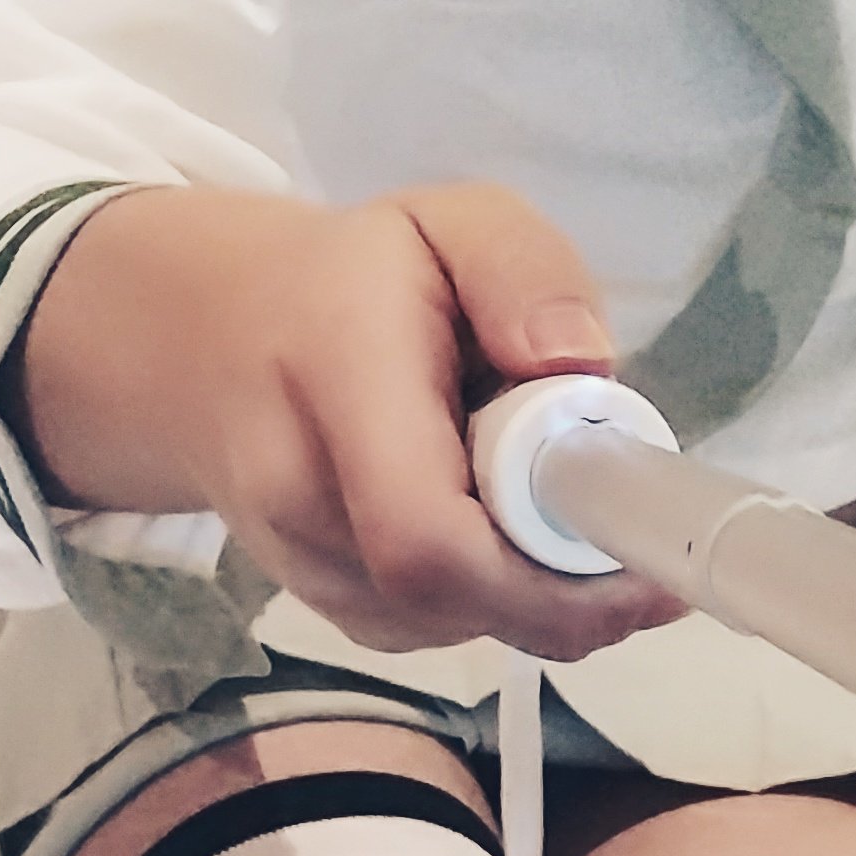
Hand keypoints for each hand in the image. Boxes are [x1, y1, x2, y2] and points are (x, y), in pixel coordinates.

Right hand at [5, 182, 687, 662]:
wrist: (214, 346)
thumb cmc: (358, 279)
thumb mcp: (451, 224)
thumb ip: (523, 269)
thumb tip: (584, 367)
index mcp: (333, 376)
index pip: (423, 531)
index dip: (546, 568)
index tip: (640, 542)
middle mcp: (299, 494)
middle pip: (451, 599)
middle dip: (569, 587)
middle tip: (630, 528)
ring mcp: (307, 569)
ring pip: (463, 624)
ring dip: (541, 586)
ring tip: (546, 494)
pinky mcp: (335, 611)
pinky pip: (450, 631)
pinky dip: (508, 597)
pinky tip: (507, 527)